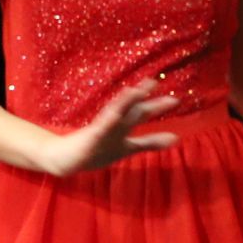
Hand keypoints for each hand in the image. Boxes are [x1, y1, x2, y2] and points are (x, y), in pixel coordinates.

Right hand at [38, 82, 178, 176]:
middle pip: (132, 110)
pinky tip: (114, 115)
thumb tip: (176, 138)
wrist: (67, 158)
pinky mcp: (91, 137)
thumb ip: (151, 142)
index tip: (174, 99)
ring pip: (115, 114)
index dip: (156, 106)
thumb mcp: (129, 147)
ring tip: (134, 91)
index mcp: (123, 125)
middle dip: (144, 101)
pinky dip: (107, 121)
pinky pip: (100, 128)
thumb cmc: (98, 149)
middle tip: (156, 83)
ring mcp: (102, 129)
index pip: (140, 112)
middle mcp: (113, 123)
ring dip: (124, 102)